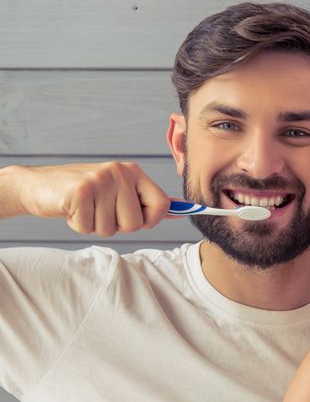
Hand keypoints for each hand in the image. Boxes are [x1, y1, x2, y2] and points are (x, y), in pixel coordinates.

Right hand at [11, 162, 169, 235]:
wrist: (37, 185)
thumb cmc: (83, 194)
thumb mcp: (117, 191)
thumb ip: (145, 200)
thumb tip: (180, 209)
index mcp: (133, 172)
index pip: (161, 205)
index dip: (149, 220)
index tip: (134, 218)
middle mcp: (119, 172)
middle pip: (135, 224)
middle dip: (116, 225)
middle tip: (99, 210)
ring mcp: (100, 180)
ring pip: (110, 229)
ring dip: (94, 225)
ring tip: (84, 208)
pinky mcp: (80, 192)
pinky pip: (88, 228)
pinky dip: (77, 225)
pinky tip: (71, 209)